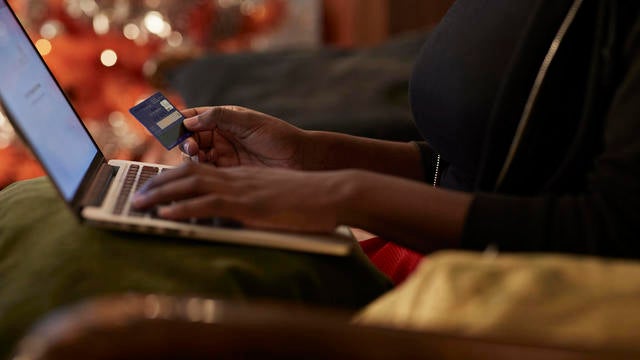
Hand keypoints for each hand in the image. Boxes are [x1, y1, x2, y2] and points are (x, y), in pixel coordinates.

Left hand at [132, 162, 353, 232]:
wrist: (331, 192)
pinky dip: (183, 208)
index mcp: (241, 177)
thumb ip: (255, 202)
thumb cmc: (309, 199)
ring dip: (160, 194)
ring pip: (190, 185)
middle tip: (137, 195)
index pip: (199, 170)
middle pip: (187, 173)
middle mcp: (237, 178)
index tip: (155, 185)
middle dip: (157, 183)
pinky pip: (208, 204)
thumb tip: (241, 214)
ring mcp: (241, 189)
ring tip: (139, 204)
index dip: (173, 176)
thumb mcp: (275, 199)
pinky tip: (166, 214)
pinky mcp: (248, 204)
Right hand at [180, 106, 306, 168]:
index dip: (177, 120)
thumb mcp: (249, 122)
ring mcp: (222, 155)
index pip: (192, 116)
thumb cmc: (279, 137)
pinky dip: (198, 173)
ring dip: (190, 157)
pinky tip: (201, 173)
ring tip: (197, 158)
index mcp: (223, 118)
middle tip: (190, 147)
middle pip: (188, 138)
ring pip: (193, 157)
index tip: (166, 125)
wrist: (300, 161)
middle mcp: (219, 136)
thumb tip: (188, 120)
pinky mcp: (226, 174)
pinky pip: (205, 173)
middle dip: (184, 141)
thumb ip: (219, 118)